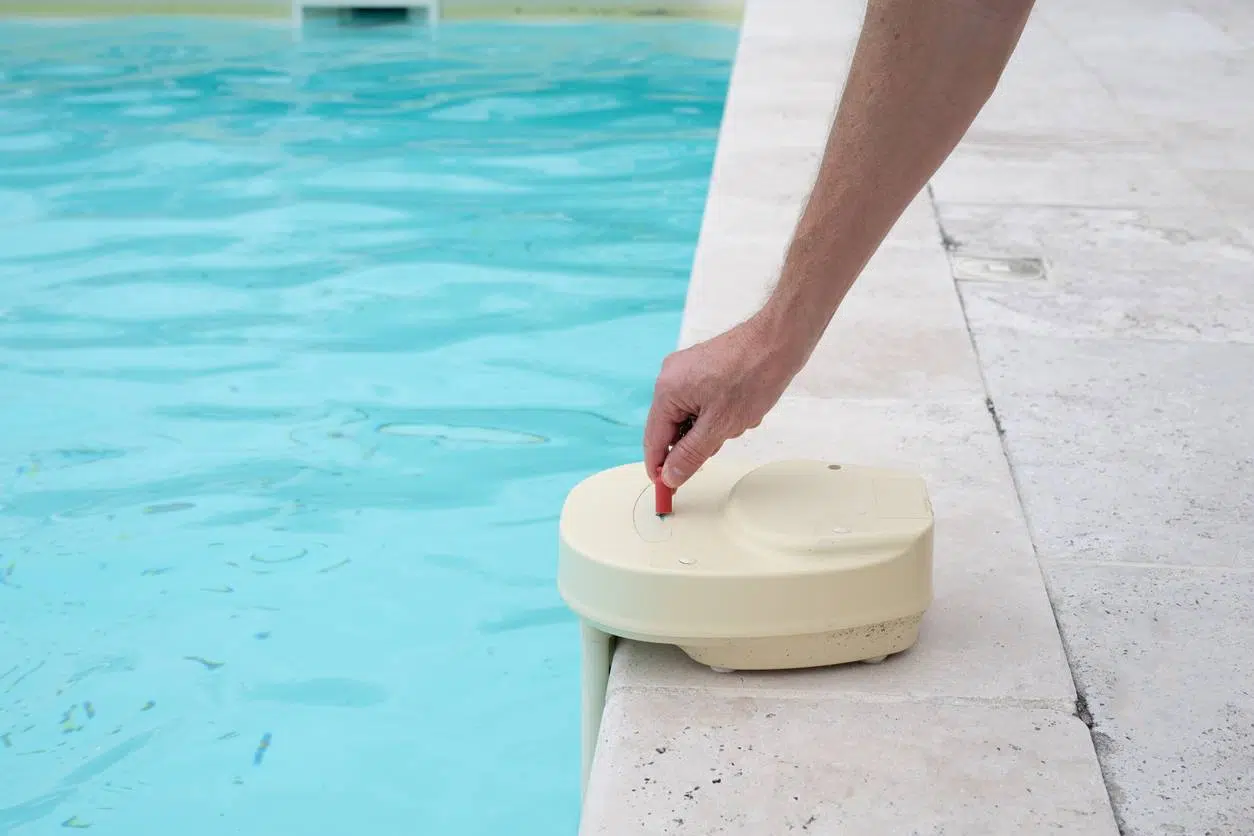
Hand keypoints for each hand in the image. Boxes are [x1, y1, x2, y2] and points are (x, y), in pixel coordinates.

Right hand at [643, 315, 803, 489]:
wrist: (780, 340)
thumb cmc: (752, 376)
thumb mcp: (720, 426)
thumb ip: (690, 455)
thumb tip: (669, 477)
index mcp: (667, 390)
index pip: (654, 440)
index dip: (660, 468)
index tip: (668, 492)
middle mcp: (671, 377)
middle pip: (673, 428)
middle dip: (699, 441)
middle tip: (722, 442)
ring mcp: (687, 370)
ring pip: (692, 418)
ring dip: (715, 428)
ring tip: (741, 418)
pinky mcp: (704, 368)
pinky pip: (703, 403)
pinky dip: (721, 414)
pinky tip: (743, 408)